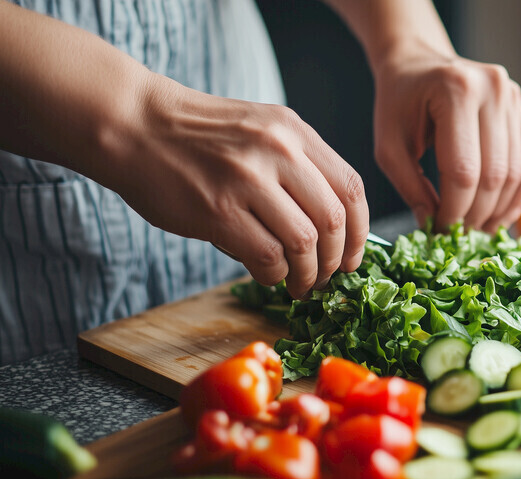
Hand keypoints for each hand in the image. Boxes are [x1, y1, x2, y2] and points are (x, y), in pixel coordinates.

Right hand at [103, 76, 368, 297]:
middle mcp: (278, 150)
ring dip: (307, 274)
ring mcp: (248, 180)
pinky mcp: (218, 210)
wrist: (132, 124)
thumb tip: (334, 229)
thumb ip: (297, 166)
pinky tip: (267, 275)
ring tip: (299, 284)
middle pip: (333, 220)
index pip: (351, 188)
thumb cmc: (196, 136)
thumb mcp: (260, 130)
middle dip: (335, 260)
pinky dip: (274, 275)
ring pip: (304, 243)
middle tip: (325, 278)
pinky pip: (266, 257)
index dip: (361, 232)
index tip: (353, 257)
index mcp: (294, 131)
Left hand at [371, 52, 520, 231]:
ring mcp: (513, 97)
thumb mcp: (389, 145)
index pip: (464, 170)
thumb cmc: (399, 103)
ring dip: (500, 210)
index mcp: (455, 91)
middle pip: (495, 174)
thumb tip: (433, 225)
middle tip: (460, 235)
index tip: (441, 231)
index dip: (455, 210)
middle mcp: (493, 89)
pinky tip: (500, 214)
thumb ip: (410, 187)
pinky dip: (518, 194)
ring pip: (518, 173)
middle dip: (477, 214)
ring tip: (478, 229)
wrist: (419, 63)